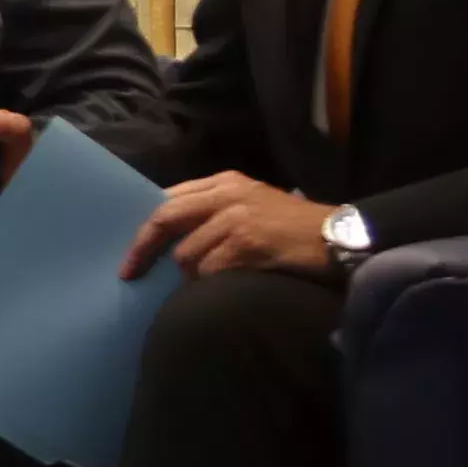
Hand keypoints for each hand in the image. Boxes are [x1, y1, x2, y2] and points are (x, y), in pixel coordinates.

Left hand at [122, 171, 341, 280]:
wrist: (337, 236)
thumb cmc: (292, 228)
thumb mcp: (251, 206)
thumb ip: (213, 213)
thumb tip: (171, 240)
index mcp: (224, 181)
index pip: (168, 199)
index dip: (144, 227)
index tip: (130, 252)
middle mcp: (226, 193)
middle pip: (165, 218)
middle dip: (142, 248)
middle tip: (129, 272)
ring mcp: (236, 217)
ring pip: (186, 253)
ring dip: (192, 275)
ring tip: (214, 280)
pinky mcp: (247, 242)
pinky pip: (209, 271)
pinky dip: (212, 282)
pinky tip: (229, 284)